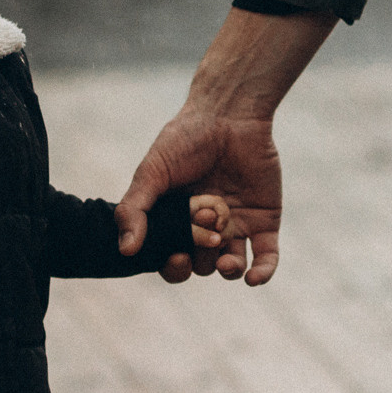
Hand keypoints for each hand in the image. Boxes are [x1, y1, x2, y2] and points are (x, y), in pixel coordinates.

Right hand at [121, 110, 283, 282]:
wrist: (228, 114)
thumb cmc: (185, 139)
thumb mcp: (151, 172)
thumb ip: (134, 209)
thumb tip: (126, 251)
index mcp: (176, 221)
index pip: (171, 259)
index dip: (172, 267)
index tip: (175, 256)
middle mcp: (205, 228)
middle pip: (201, 264)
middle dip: (200, 253)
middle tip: (203, 223)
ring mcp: (236, 225)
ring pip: (230, 266)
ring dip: (227, 268)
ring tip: (224, 252)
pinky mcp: (264, 221)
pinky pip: (265, 257)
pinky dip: (262, 272)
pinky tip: (253, 278)